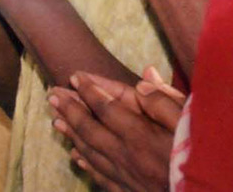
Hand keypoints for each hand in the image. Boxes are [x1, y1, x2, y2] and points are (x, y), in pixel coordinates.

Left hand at [47, 68, 181, 191]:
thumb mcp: (190, 125)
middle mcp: (127, 156)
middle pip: (89, 129)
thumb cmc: (201, 158)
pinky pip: (101, 177)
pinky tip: (76, 156)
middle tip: (52, 95)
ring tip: (56, 120)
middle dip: (69, 110)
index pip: (106, 108)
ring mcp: (126, 176)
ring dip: (71, 134)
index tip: (74, 76)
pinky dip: (86, 164)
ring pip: (90, 152)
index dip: (89, 91)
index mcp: (141, 136)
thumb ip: (165, 102)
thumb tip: (143, 79)